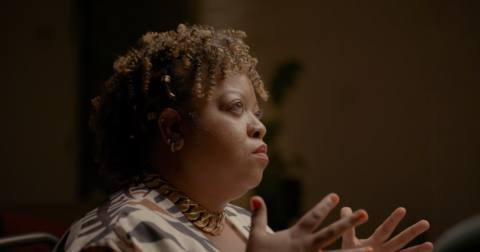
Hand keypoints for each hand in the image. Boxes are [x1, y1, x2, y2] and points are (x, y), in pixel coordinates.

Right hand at [246, 194, 372, 251]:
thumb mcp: (257, 236)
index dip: (324, 206)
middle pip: (331, 233)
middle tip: (364, 213)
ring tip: (372, 249)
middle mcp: (306, 247)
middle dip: (347, 222)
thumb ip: (259, 216)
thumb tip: (256, 197)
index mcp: (295, 236)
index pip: (313, 217)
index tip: (336, 196)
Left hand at [340, 207, 432, 251]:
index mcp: (375, 241)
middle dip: (412, 232)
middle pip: (400, 240)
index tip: (402, 209)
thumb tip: (346, 208)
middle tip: (426, 223)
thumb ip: (348, 226)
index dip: (393, 220)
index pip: (385, 229)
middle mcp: (384, 250)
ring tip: (430, 245)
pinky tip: (427, 250)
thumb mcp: (348, 240)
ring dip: (417, 250)